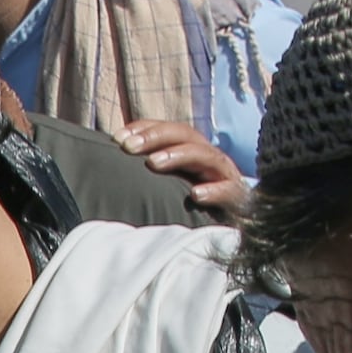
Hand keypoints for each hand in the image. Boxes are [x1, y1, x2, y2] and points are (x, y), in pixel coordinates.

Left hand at [117, 119, 250, 218]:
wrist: (240, 224)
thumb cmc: (196, 205)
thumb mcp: (171, 185)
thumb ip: (149, 175)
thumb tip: (111, 168)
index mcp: (192, 151)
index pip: (169, 130)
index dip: (145, 128)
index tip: (117, 138)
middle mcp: (208, 157)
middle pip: (185, 135)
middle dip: (156, 137)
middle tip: (129, 146)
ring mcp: (224, 175)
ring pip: (205, 155)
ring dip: (179, 156)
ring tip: (154, 163)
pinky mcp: (238, 197)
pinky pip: (229, 190)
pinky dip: (214, 191)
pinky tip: (195, 195)